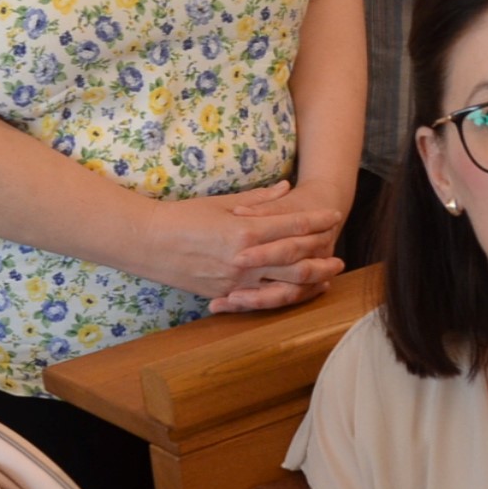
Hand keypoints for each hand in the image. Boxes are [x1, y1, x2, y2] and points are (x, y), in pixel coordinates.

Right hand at [153, 180, 343, 303]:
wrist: (147, 243)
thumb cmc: (182, 217)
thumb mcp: (221, 203)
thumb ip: (257, 199)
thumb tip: (285, 188)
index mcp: (245, 231)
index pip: (292, 226)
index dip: (316, 222)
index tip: (334, 217)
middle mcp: (245, 258)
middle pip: (296, 261)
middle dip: (322, 259)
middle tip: (340, 259)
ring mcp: (235, 280)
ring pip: (283, 286)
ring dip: (308, 284)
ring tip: (324, 281)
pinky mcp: (225, 294)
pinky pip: (259, 299)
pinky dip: (281, 297)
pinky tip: (292, 294)